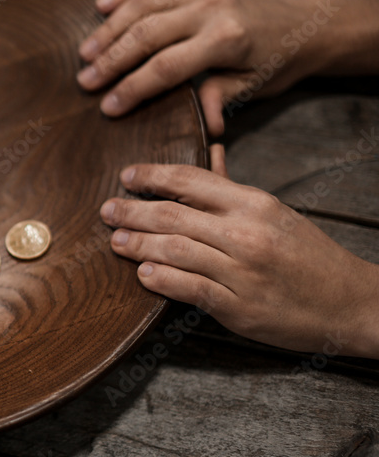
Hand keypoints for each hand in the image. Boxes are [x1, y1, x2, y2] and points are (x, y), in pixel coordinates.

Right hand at [77, 0, 335, 135]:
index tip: (107, 107)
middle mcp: (210, 9)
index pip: (166, 67)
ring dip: (109, 29)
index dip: (132, 88)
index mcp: (226, 39)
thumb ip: (222, 97)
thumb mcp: (254, 86)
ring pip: (143, 5)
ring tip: (84, 53)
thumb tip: (207, 126)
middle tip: (84, 81)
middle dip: (110, 59)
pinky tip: (101, 4)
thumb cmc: (276, 62)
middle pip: (146, 34)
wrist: (302, 24)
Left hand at [100, 152, 378, 356]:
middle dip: (133, 210)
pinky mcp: (238, 306)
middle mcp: (245, 233)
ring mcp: (241, 271)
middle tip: (106, 210)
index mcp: (254, 204)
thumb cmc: (307, 256)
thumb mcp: (275, 212)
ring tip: (116, 240)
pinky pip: (188, 287)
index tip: (127, 176)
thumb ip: (233, 186)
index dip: (153, 176)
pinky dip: (161, 278)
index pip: (192, 180)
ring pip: (175, 250)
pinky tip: (142, 273)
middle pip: (174, 215)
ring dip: (138, 244)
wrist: (350, 303)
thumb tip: (208, 151)